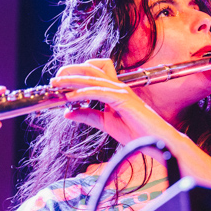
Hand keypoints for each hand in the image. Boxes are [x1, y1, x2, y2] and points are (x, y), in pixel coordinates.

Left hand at [50, 59, 177, 144]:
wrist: (156, 142)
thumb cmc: (137, 133)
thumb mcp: (105, 123)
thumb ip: (88, 115)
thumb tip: (68, 113)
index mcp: (114, 90)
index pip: (94, 72)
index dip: (76, 73)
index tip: (60, 83)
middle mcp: (117, 86)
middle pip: (90, 68)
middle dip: (70, 71)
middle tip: (54, 80)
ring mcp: (121, 91)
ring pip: (92, 77)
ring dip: (71, 80)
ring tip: (56, 85)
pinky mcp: (123, 99)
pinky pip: (98, 91)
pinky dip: (82, 93)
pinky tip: (70, 98)